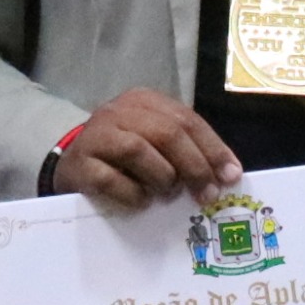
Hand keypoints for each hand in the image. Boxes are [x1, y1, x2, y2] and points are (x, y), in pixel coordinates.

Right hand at [50, 88, 239, 207]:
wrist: (72, 166)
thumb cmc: (122, 158)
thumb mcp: (155, 144)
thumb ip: (186, 152)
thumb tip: (227, 175)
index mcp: (144, 101)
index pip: (187, 120)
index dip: (213, 148)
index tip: (232, 176)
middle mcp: (119, 112)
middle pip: (167, 133)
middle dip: (194, 166)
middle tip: (207, 194)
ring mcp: (96, 136)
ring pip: (138, 150)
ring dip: (162, 177)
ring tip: (168, 193)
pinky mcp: (79, 164)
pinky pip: (110, 179)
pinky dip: (132, 194)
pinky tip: (141, 202)